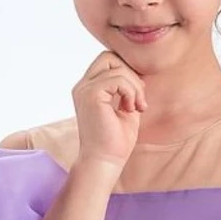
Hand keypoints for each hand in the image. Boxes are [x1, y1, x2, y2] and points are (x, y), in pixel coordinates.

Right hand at [72, 49, 147, 169]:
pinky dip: (130, 92)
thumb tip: (138, 74)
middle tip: (138, 99)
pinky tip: (130, 109)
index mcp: (88, 89)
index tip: (136, 97)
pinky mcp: (91, 95)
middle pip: (109, 57)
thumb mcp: (125, 108)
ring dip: (134, 87)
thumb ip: (127, 90)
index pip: (107, 62)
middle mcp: (83, 86)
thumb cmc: (115, 142)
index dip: (127, 73)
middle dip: (130, 74)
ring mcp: (85, 89)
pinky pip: (118, 79)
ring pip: (117, 67)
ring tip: (136, 108)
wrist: (105, 162)